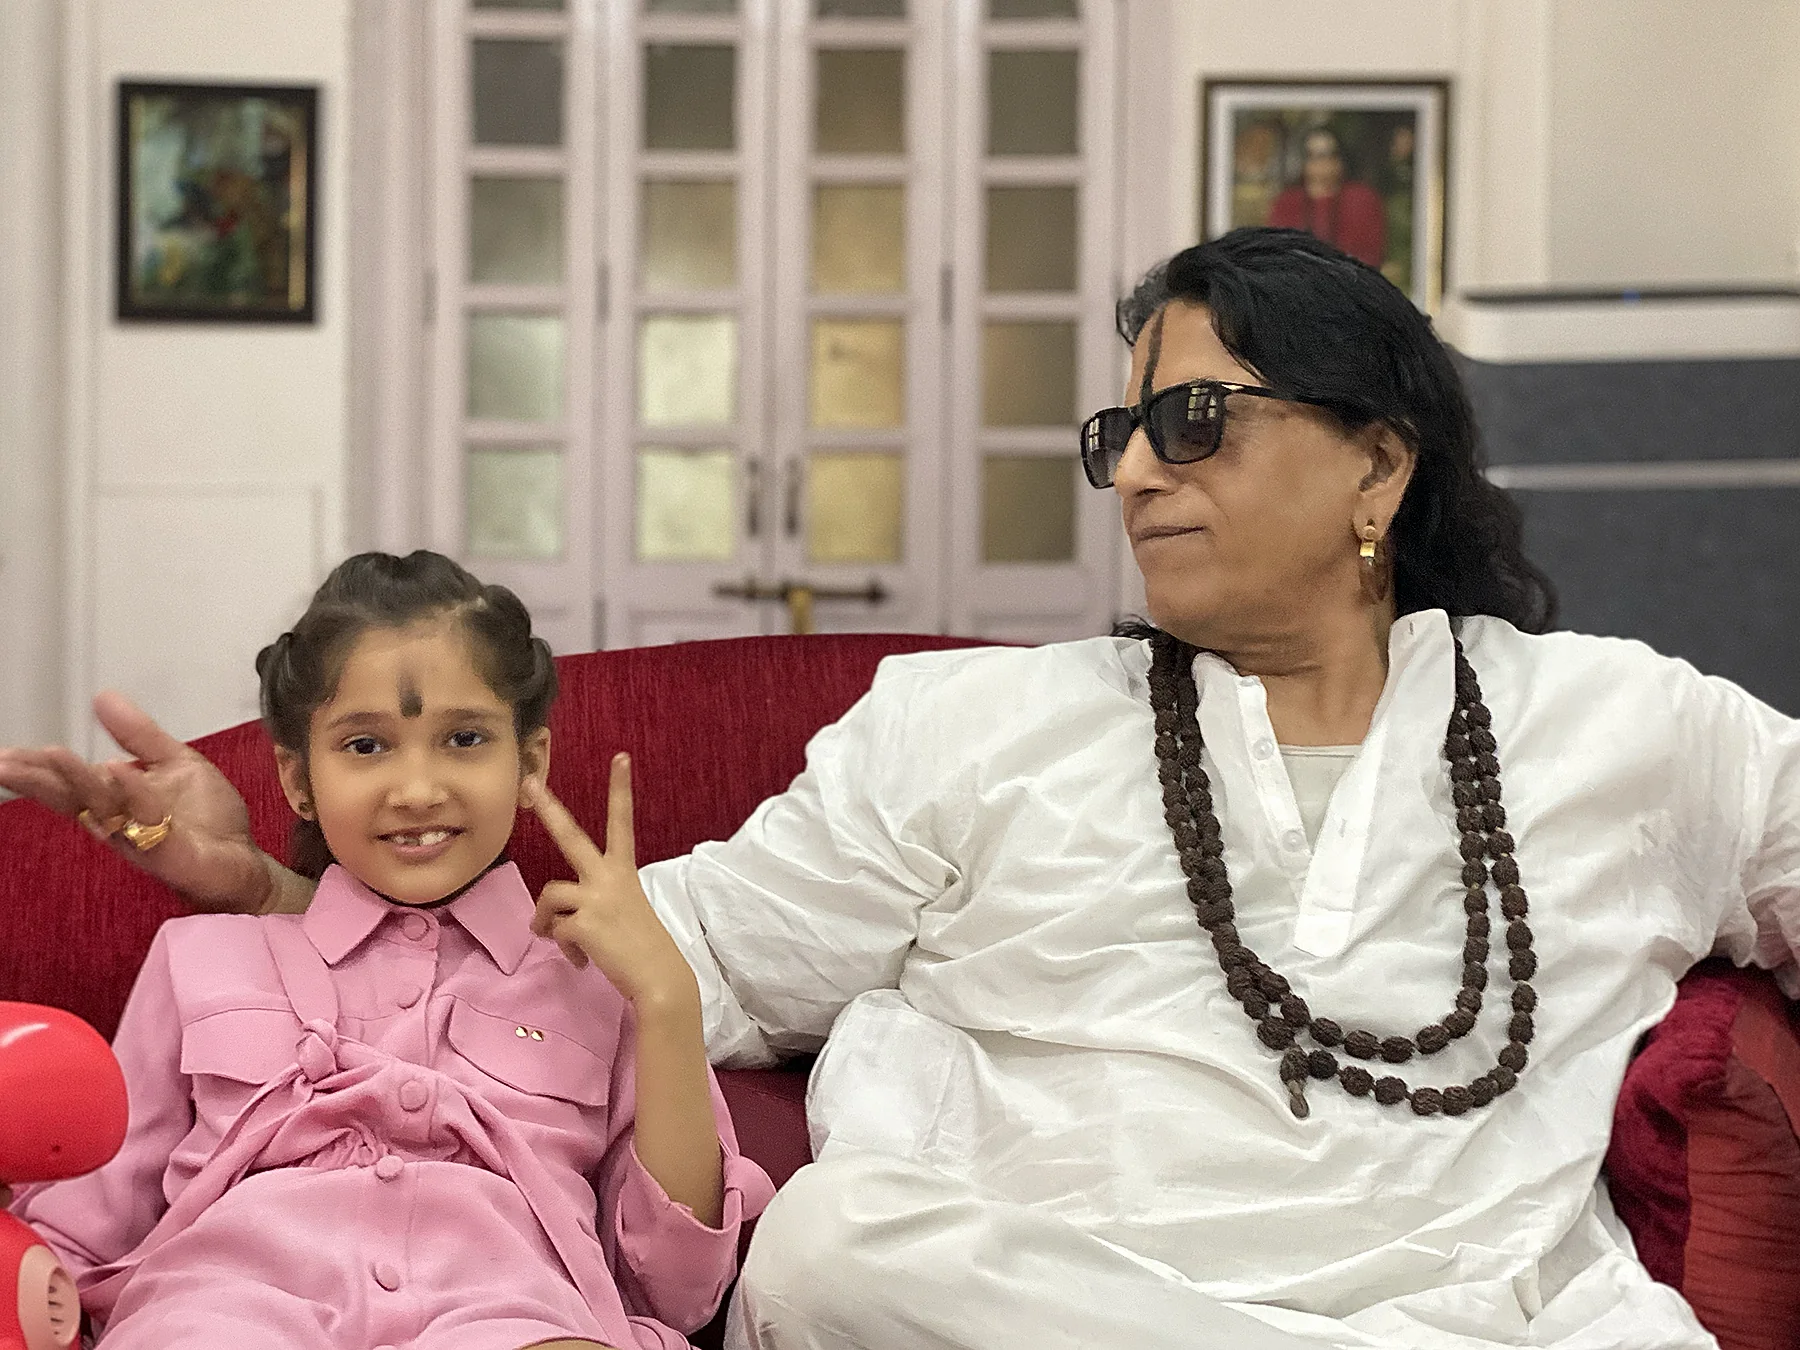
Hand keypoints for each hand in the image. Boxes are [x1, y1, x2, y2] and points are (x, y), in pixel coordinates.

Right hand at [0, 691, 273, 913]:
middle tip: (3, 763)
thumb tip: (102, 696)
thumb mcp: (174, 761)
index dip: (36, 769)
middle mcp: (119, 820)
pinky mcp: (170, 854)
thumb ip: (138, 734)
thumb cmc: (206, 817)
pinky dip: (134, 796)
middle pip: (74, 796)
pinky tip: (117, 771)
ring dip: (79, 780)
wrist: (243, 857)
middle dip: (38, 779)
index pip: (68, 782)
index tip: (3, 755)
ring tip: (53, 754)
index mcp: (116, 798)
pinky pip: (147, 825)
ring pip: (105, 808)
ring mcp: (142, 838)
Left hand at [528, 756, 696, 1010]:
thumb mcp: (621, 913)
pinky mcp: (582, 922)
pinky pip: (555, 930)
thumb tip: (550, 924)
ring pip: (550, 896)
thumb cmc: (642, 948)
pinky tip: (583, 961)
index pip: (621, 822)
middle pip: (570, 835)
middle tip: (527, 782)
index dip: (620, 789)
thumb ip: (588, 906)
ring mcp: (595, 897)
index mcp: (624, 870)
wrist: (659, 979)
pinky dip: (565, 948)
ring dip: (548, 922)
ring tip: (564, 941)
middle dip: (547, 807)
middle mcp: (609, 876)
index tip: (620, 758)